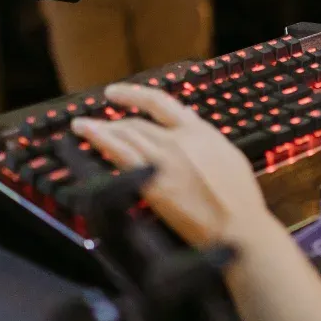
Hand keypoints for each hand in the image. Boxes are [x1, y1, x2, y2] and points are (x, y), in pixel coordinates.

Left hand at [71, 83, 275, 248]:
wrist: (239, 226)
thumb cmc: (239, 200)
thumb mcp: (228, 156)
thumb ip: (205, 140)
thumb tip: (190, 128)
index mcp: (200, 131)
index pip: (160, 102)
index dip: (133, 95)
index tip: (115, 93)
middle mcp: (179, 140)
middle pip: (136, 122)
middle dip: (113, 121)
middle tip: (95, 122)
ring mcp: (164, 160)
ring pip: (124, 134)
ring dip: (98, 127)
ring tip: (80, 125)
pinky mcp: (152, 183)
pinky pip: (120, 155)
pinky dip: (100, 141)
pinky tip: (87, 137)